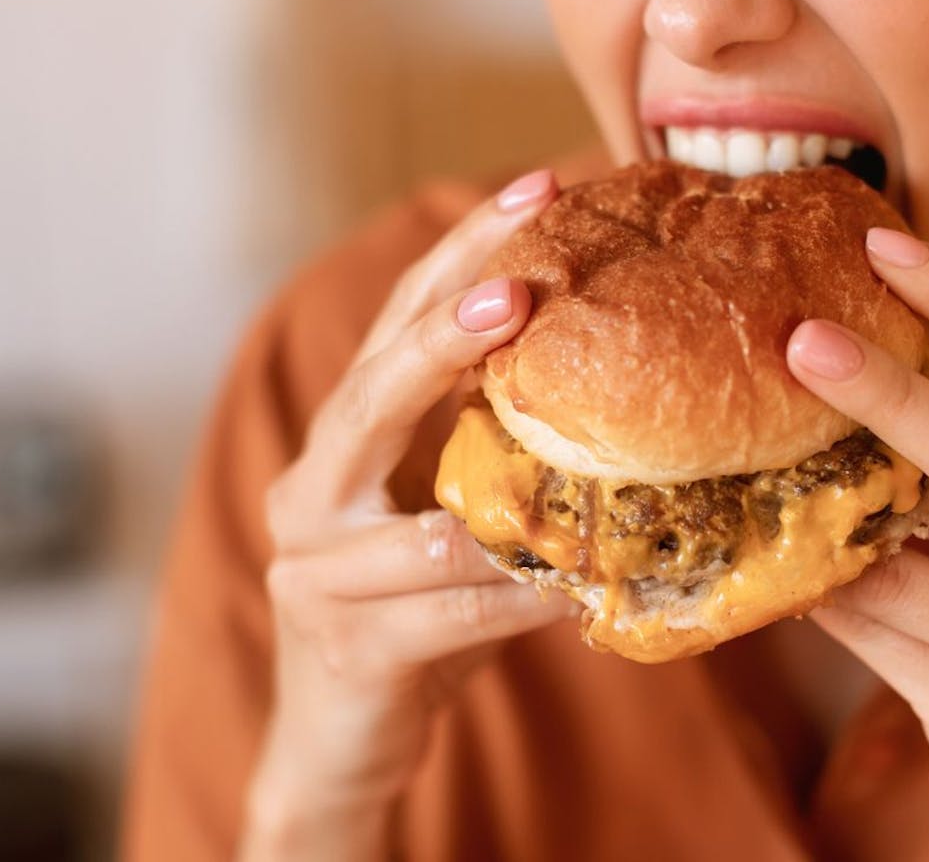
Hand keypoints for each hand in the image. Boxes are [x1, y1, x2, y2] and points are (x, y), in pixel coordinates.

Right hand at [242, 170, 574, 859]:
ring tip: (605, 459)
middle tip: (528, 281)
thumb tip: (616, 374)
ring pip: (430, 523)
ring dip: (523, 501)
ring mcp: (317, 572)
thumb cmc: (417, 612)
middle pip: (376, 388)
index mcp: (342, 442)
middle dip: (451, 329)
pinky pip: (453, 615)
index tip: (536, 189)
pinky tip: (587, 588)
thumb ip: (495, 449)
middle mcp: (312, 492)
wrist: (341, 740)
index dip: (459, 254)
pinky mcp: (348, 647)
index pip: (395, 323)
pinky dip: (526, 600)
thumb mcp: (450, 512)